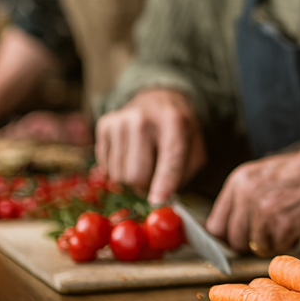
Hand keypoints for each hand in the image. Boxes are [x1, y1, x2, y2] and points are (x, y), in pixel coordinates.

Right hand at [94, 88, 206, 203]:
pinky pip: (106, 167)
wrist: (157, 99)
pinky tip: (130, 153)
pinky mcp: (104, 125)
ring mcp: (120, 120)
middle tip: (153, 177)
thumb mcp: (195, 147)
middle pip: (136, 175)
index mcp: (174, 122)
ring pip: (119, 175)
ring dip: (132, 178)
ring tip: (143, 160)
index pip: (169, 158)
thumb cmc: (178, 130)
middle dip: (146, 186)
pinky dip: (119, 168)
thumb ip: (184, 173)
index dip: (164, 183)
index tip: (157, 201)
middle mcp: (143, 118)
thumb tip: (163, 199)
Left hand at [206, 135, 299, 255]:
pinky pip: (276, 248)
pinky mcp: (283, 225)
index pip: (215, 225)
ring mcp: (264, 210)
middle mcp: (246, 193)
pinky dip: (289, 243)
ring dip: (273, 242)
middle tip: (275, 230)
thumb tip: (227, 229)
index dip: (231, 236)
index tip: (243, 239)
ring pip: (254, 247)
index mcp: (240, 179)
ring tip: (291, 223)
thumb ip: (245, 197)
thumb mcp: (269, 175)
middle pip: (233, 240)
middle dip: (252, 242)